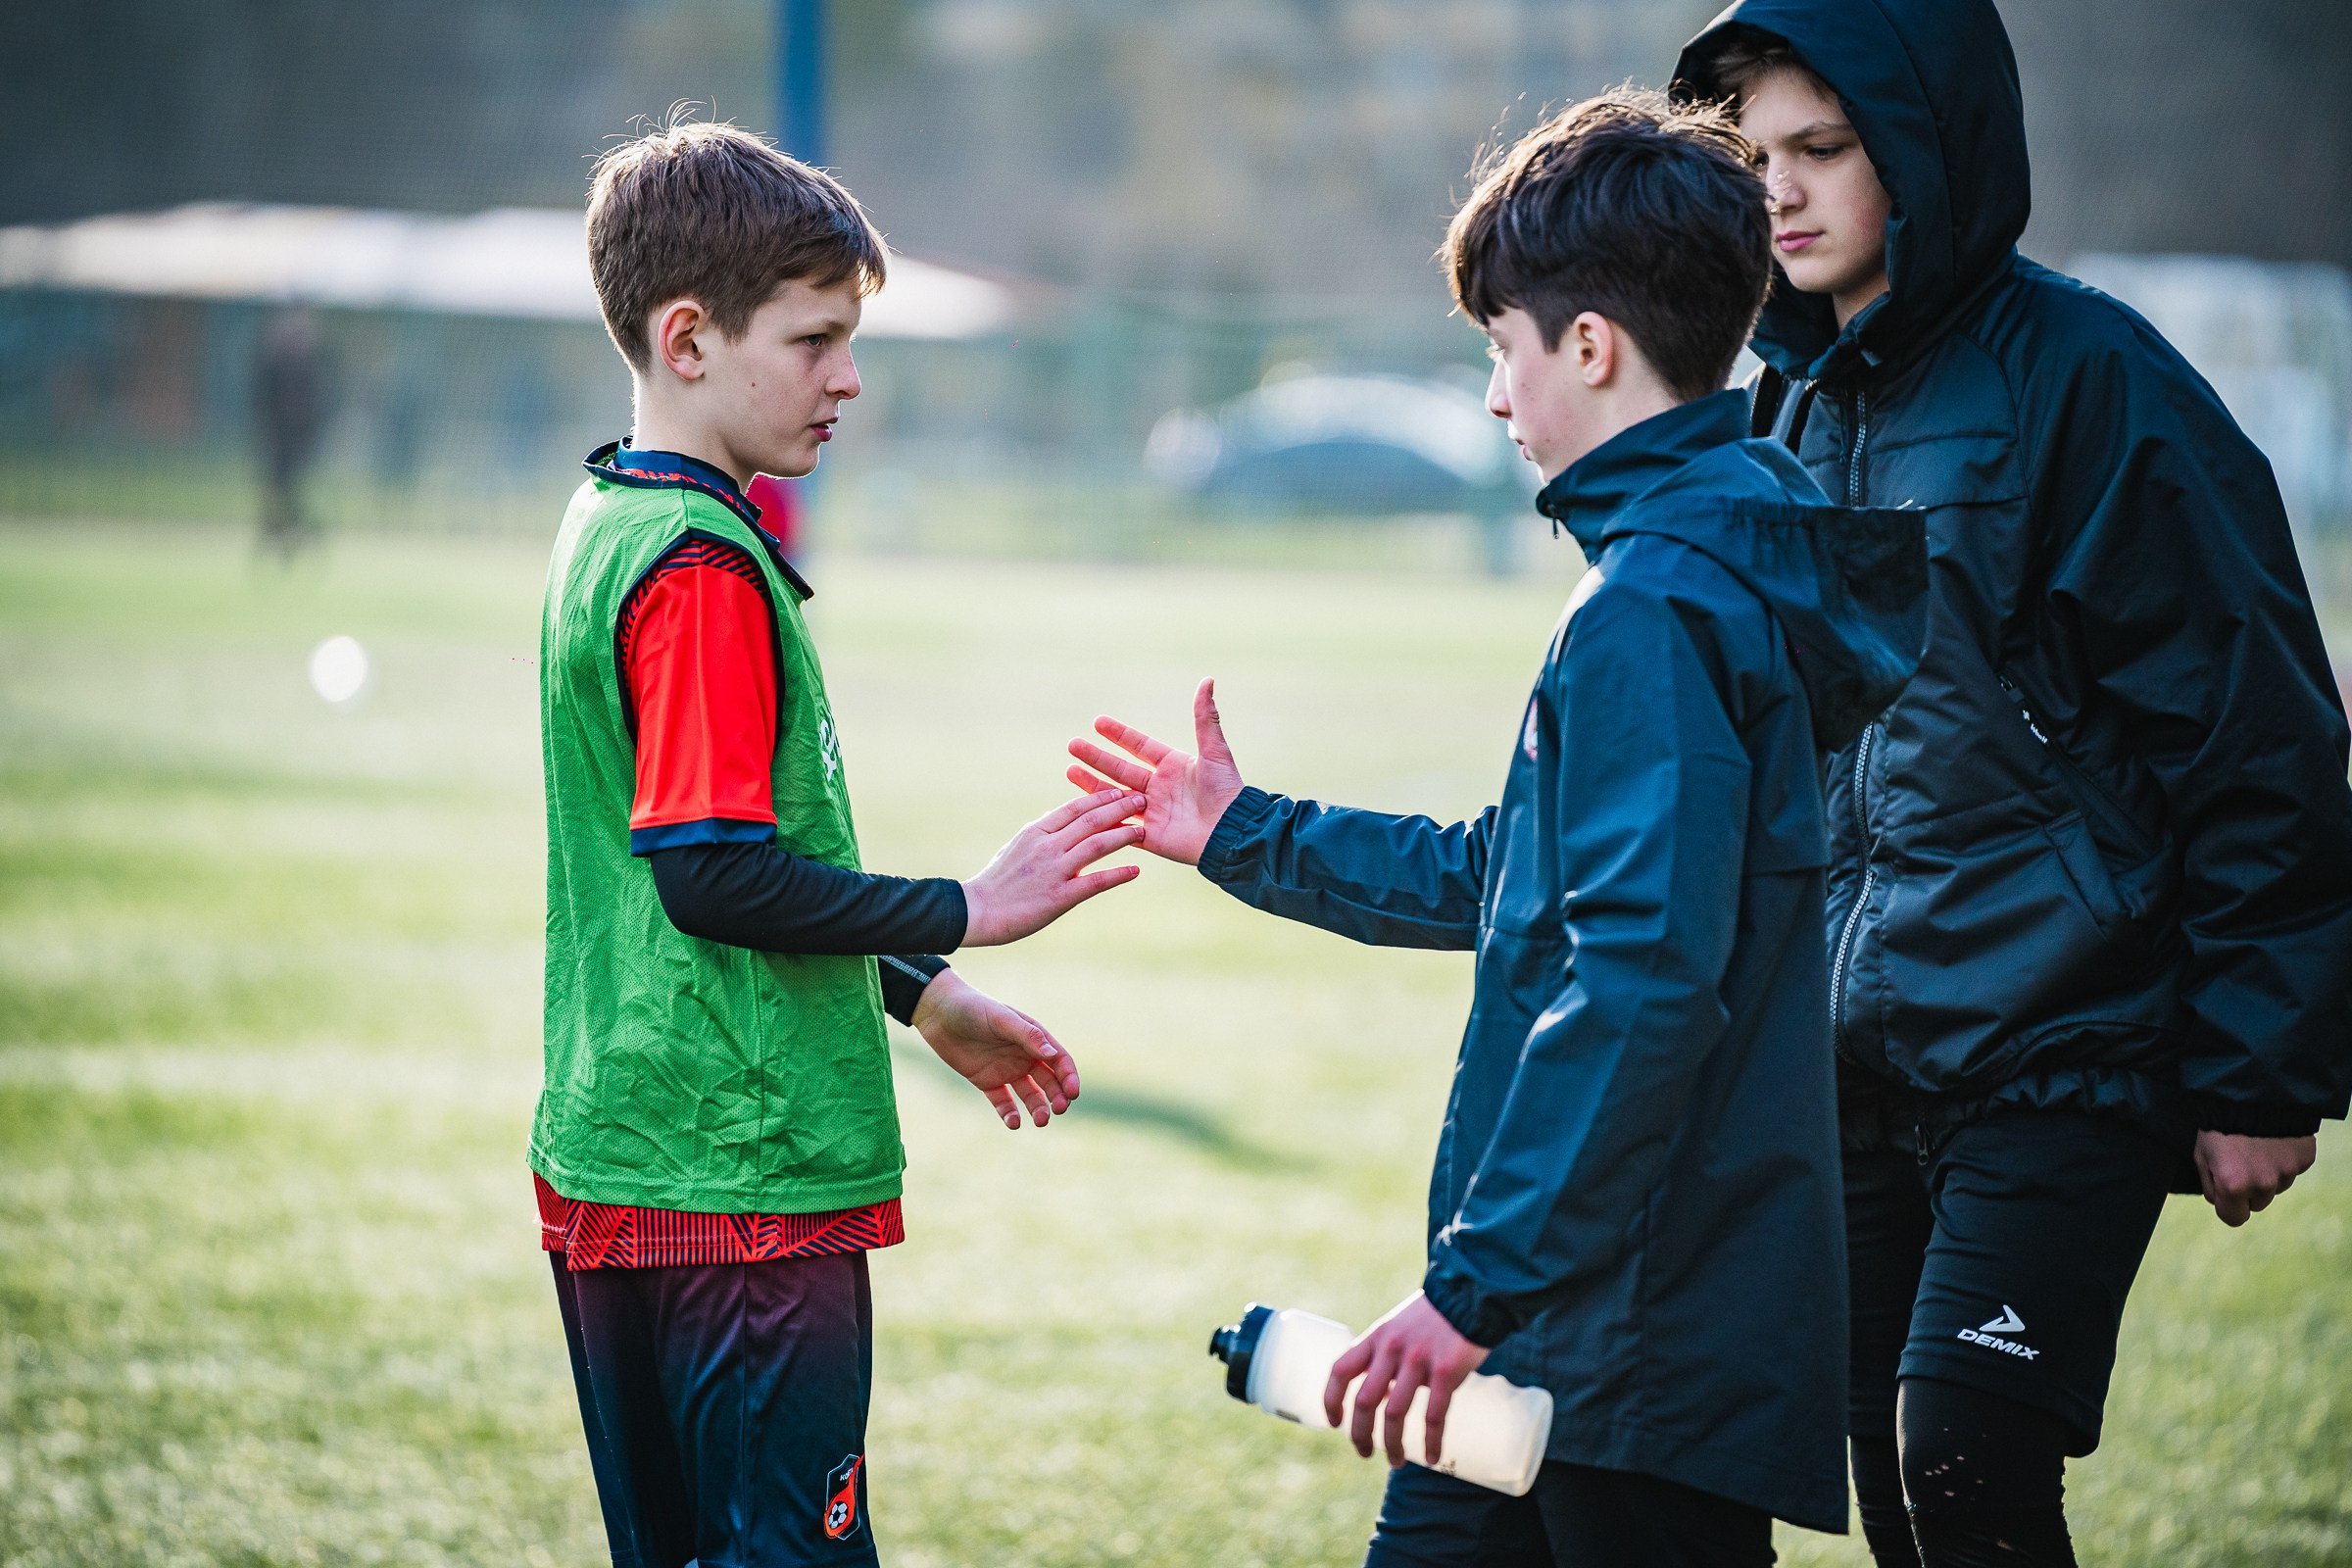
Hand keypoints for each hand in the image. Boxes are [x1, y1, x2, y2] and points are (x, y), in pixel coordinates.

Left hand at [910, 969, 1081, 1128]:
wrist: (938, 1013)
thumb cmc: (973, 1008)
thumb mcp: (1001, 1018)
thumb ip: (1027, 1035)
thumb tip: (1053, 1053)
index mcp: (1033, 1038)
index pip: (1059, 1060)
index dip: (1069, 1077)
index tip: (1072, 1093)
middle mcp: (1024, 1056)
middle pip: (1049, 1081)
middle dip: (1058, 1096)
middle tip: (1060, 1110)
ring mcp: (1006, 1070)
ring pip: (1030, 1095)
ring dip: (1038, 1108)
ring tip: (1040, 1121)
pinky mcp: (987, 1082)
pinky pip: (1003, 1102)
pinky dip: (1010, 1114)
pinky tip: (1013, 1123)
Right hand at [960, 788, 1145, 945]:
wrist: (977, 911)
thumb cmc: (995, 881)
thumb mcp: (1015, 847)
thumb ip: (1039, 833)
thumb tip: (1055, 819)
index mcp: (1036, 832)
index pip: (1074, 808)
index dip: (1100, 798)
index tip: (1120, 791)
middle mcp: (1047, 846)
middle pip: (1091, 820)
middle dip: (1120, 808)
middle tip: (1142, 800)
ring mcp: (1054, 870)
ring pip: (1097, 845)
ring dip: (1124, 836)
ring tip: (1143, 831)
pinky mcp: (1060, 896)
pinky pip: (1095, 882)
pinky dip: (1118, 875)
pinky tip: (1135, 871)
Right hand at [1065, 677, 1245, 866]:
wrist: (1232, 832)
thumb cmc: (1227, 791)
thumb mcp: (1214, 751)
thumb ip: (1205, 718)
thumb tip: (1207, 680)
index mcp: (1173, 766)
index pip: (1139, 746)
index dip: (1119, 735)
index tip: (1097, 722)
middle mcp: (1159, 787)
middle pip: (1120, 769)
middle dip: (1095, 757)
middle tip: (1072, 744)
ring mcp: (1152, 811)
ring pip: (1114, 795)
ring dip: (1092, 783)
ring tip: (1070, 770)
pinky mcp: (1149, 836)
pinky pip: (1120, 825)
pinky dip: (1102, 816)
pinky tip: (1081, 807)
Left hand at [1322, 1292, 1488, 1467]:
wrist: (1470, 1297)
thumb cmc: (1434, 1316)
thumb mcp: (1398, 1328)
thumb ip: (1386, 1357)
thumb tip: (1379, 1398)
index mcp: (1376, 1337)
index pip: (1340, 1371)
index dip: (1331, 1400)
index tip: (1335, 1424)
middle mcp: (1391, 1349)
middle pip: (1364, 1401)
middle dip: (1360, 1435)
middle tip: (1364, 1453)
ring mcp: (1417, 1361)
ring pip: (1394, 1414)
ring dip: (1392, 1445)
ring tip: (1397, 1462)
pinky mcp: (1445, 1371)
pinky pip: (1432, 1416)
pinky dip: (1430, 1442)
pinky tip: (1432, 1456)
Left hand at [2194, 1130, 2316, 1225]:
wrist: (2251, 1091)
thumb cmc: (2217, 1123)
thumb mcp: (2201, 1155)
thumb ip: (2211, 1185)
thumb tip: (2222, 1202)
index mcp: (2233, 1186)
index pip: (2234, 1218)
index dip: (2228, 1206)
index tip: (2226, 1192)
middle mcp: (2263, 1184)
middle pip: (2257, 1203)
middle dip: (2248, 1189)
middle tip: (2240, 1161)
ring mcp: (2287, 1172)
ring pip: (2276, 1187)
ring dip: (2267, 1174)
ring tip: (2256, 1146)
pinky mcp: (2304, 1159)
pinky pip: (2293, 1170)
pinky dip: (2284, 1160)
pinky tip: (2273, 1141)